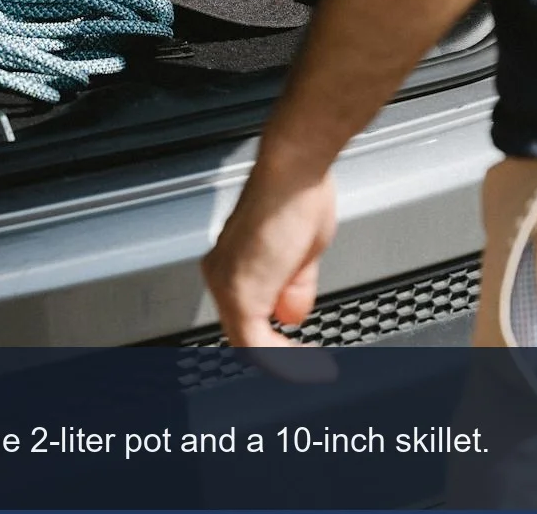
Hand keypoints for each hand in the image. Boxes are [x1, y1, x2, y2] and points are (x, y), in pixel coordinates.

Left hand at [200, 162, 337, 347]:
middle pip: (244, 332)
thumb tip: (292, 316)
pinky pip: (257, 346)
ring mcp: (226, 285)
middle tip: (312, 361)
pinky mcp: (240, 294)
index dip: (276, 339)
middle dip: (283, 351)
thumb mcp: (302, 252)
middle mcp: (221, 274)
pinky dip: (287, 361)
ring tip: (315, 365)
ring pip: (249, 344)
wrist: (294, 172)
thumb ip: (294, 287)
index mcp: (232, 263)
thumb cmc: (300, 194)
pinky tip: (310, 362)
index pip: (245, 316)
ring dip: (287, 360)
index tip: (303, 349)